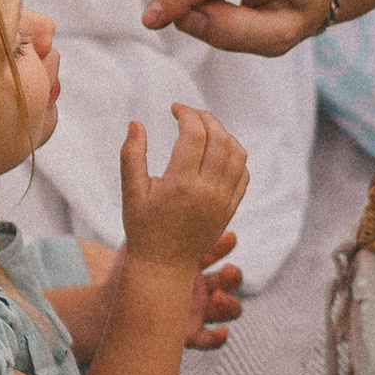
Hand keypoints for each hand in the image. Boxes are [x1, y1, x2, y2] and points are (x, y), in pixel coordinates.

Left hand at [61, 233, 242, 362]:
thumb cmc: (128, 270)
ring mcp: (198, 310)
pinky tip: (221, 332)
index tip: (227, 236)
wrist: (112, 303)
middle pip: (229, 278)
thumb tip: (155, 180)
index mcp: (193, 261)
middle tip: (228, 271)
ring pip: (228, 308)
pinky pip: (211, 339)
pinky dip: (219, 337)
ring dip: (229, 304)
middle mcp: (201, 286)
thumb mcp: (141, 244)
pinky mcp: (190, 334)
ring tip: (219, 298)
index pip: (217, 249)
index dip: (225, 244)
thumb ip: (153, 219)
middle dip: (233, 275)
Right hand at [116, 106, 248, 276]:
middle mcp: (207, 191)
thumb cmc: (143, 228)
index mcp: (180, 184)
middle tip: (189, 115)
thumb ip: (132, 155)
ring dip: (223, 134)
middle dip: (205, 118)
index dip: (186, 114)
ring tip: (203, 130)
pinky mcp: (230, 208)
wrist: (164, 265)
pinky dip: (234, 155)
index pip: (194, 134)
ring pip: (236, 153)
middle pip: (219, 138)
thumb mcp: (131, 192)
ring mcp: (222, 200)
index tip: (175, 109)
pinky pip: (243, 173)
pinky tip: (216, 151)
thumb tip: (136, 123)